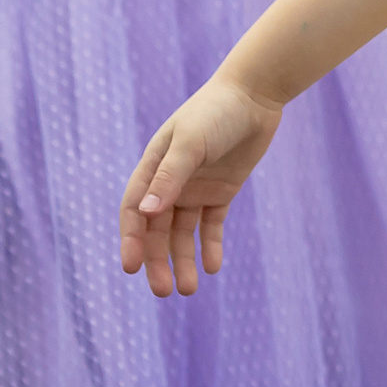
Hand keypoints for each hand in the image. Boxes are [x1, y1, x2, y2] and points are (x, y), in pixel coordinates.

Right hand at [119, 75, 283, 296]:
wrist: (255, 95)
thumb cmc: (216, 111)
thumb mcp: (191, 142)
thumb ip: (170, 176)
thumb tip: (145, 214)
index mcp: (154, 167)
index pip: (134, 211)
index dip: (131, 240)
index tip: (131, 268)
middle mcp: (171, 182)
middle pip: (158, 230)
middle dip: (158, 261)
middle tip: (164, 292)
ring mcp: (196, 188)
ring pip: (183, 233)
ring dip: (183, 260)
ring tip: (190, 289)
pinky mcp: (222, 191)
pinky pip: (211, 225)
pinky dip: (210, 246)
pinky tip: (213, 266)